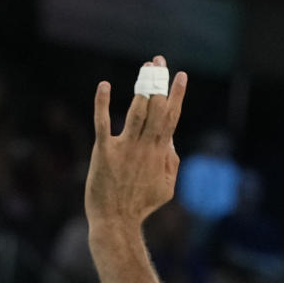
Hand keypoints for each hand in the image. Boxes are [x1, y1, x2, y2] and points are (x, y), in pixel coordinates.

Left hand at [85, 54, 186, 236]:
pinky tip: (104, 85)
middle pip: (156, 108)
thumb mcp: (166, 188)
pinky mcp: (104, 153)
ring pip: (138, 112)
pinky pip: (103, 124)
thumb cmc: (140, 206)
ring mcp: (125, 149)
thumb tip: (171, 141)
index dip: (177, 95)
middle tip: (158, 60)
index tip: (180, 75)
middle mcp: (145, 147)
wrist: (116, 222)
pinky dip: (103, 104)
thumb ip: (171, 163)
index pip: (171, 118)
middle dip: (159, 82)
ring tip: (145, 67)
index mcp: (160, 153)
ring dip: (142, 87)